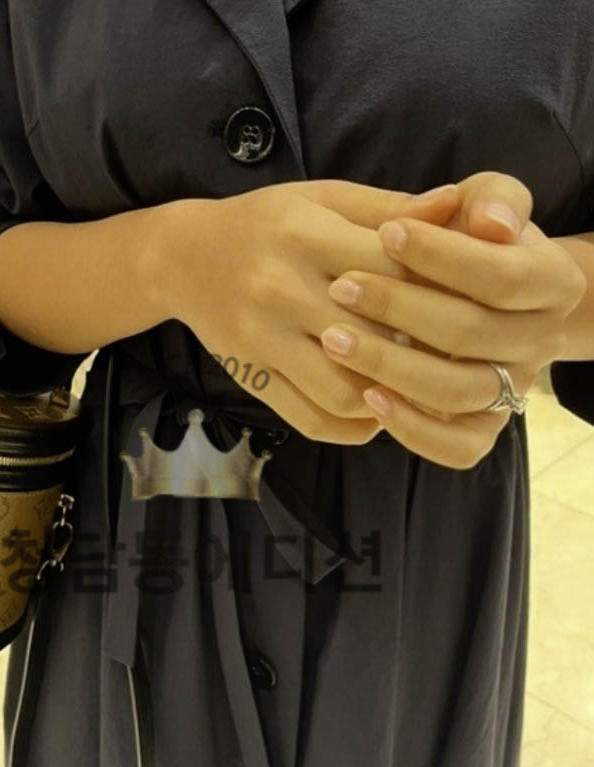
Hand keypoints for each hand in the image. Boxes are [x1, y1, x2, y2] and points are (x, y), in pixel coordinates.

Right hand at [162, 178, 464, 443]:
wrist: (185, 258)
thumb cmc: (268, 223)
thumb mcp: (325, 198)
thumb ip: (390, 209)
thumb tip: (457, 205)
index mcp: (306, 236)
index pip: (391, 273)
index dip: (439, 291)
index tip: (467, 302)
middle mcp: (281, 290)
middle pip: (374, 339)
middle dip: (422, 353)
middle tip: (455, 357)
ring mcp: (264, 341)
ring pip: (346, 392)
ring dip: (390, 398)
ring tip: (416, 387)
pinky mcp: (253, 377)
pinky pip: (312, 419)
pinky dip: (354, 426)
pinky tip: (377, 411)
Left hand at [320, 203, 587, 467]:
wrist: (479, 294)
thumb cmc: (471, 239)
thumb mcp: (485, 204)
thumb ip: (492, 198)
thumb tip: (491, 222)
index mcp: (554, 283)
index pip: (501, 275)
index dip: (440, 255)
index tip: (386, 233)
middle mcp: (541, 342)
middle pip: (469, 333)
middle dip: (398, 307)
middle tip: (339, 286)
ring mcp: (512, 389)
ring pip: (456, 391)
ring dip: (390, 366)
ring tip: (334, 340)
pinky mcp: (484, 428)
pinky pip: (458, 447)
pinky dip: (413, 428)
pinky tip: (368, 398)